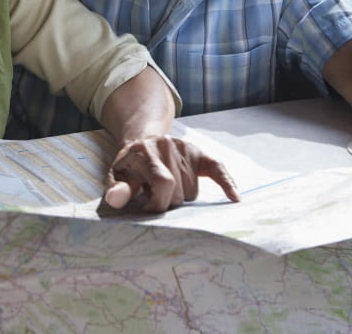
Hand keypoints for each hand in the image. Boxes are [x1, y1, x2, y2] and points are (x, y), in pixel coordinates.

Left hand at [103, 135, 239, 212]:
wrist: (141, 143)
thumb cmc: (129, 167)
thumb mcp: (116, 176)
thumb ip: (116, 189)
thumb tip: (116, 199)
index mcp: (146, 152)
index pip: (163, 182)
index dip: (157, 203)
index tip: (148, 208)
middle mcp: (167, 145)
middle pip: (179, 192)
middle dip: (167, 201)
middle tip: (154, 195)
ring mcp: (185, 148)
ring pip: (193, 191)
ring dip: (181, 196)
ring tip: (166, 188)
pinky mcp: (198, 153)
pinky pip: (218, 169)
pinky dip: (227, 183)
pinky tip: (235, 198)